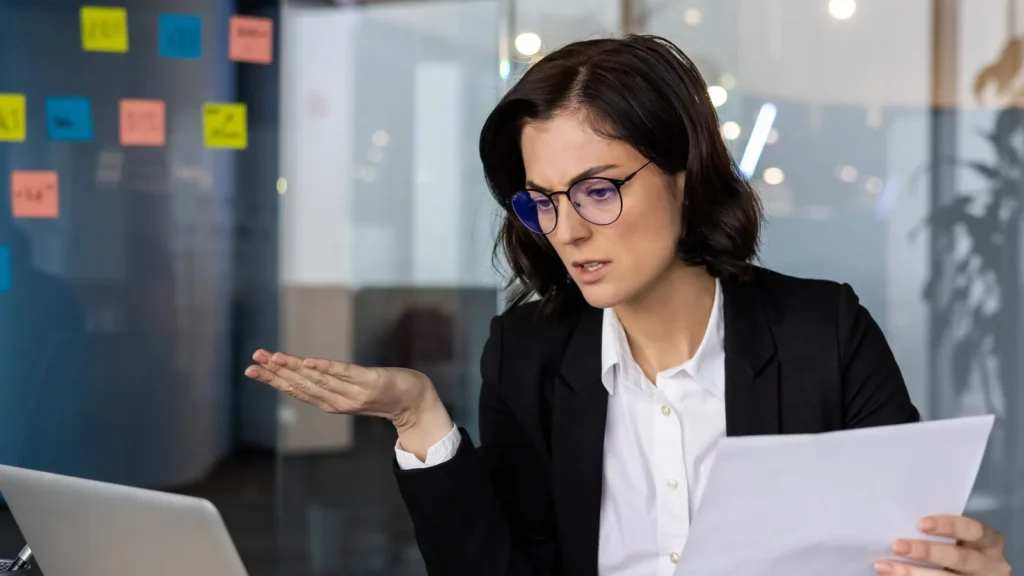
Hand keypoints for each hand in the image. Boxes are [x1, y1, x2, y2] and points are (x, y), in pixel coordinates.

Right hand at [244, 350, 451, 442]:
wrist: (416, 401)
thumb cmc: (384, 393)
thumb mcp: (352, 391)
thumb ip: (331, 384)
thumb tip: (306, 371)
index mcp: (332, 403)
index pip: (297, 390)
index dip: (273, 380)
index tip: (252, 369)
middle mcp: (339, 400)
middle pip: (301, 384)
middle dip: (275, 373)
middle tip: (252, 361)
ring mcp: (355, 392)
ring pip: (317, 378)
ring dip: (292, 367)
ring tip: (272, 357)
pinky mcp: (371, 381)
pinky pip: (344, 373)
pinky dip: (324, 367)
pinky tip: (306, 361)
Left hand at [874, 515, 1010, 574]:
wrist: (970, 574)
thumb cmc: (958, 548)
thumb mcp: (960, 539)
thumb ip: (940, 532)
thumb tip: (898, 521)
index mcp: (989, 542)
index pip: (973, 529)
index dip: (948, 525)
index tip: (921, 524)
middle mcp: (990, 565)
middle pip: (959, 558)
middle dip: (926, 552)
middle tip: (897, 546)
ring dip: (912, 573)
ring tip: (884, 567)